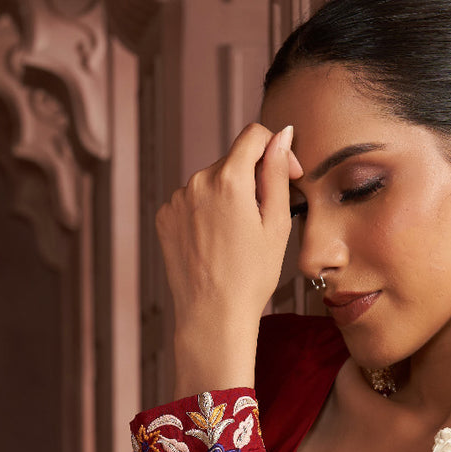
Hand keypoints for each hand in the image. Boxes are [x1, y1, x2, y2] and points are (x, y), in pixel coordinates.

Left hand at [155, 123, 302, 397]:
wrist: (213, 316)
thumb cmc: (251, 277)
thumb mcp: (276, 224)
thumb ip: (277, 172)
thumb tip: (282, 135)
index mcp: (229, 179)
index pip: (254, 135)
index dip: (276, 151)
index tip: (286, 175)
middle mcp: (197, 181)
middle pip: (232, 162)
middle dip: (251, 181)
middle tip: (262, 222)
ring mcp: (177, 199)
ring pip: (211, 183)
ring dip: (227, 198)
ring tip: (236, 239)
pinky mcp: (165, 216)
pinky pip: (191, 201)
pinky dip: (205, 213)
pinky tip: (214, 243)